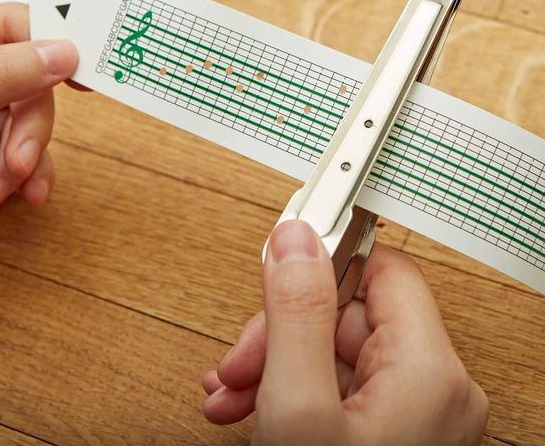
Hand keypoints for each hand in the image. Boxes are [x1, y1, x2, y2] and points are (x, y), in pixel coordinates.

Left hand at [0, 4, 77, 309]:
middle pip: (29, 79)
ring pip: (30, 121)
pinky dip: (26, 178)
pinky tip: (11, 198)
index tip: (84, 70)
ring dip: (23, 158)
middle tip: (17, 160)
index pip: (9, 27)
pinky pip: (26, 157)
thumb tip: (61, 51)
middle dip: (29, 125)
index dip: (50, 44)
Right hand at [202, 220, 487, 445]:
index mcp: (430, 370)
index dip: (325, 262)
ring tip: (232, 390)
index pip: (380, 269)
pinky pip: (335, 383)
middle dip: (280, 330)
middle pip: (346, 313)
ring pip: (331, 349)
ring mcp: (412, 412)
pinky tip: (249, 404)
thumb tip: (294, 238)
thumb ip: (295, 309)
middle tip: (239, 360)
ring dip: (273, 361)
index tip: (279, 260)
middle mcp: (433, 387)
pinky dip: (288, 386)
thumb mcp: (298, 404)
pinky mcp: (389, 430)